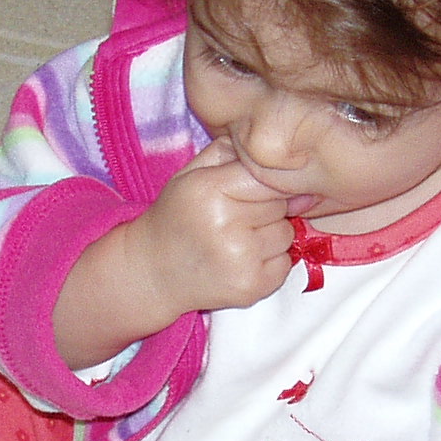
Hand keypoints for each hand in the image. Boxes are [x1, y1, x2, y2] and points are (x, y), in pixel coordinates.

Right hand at [133, 138, 296, 316]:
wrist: (153, 270)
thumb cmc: (177, 216)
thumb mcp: (192, 173)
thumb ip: (232, 153)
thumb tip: (288, 163)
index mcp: (210, 189)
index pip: (267, 177)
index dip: (265, 183)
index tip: (253, 191)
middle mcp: (225, 225)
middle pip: (281, 205)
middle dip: (268, 208)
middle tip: (239, 216)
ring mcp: (240, 260)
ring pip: (286, 235)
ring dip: (270, 235)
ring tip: (239, 239)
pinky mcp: (251, 287)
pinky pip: (285, 264)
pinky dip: (271, 261)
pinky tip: (243, 260)